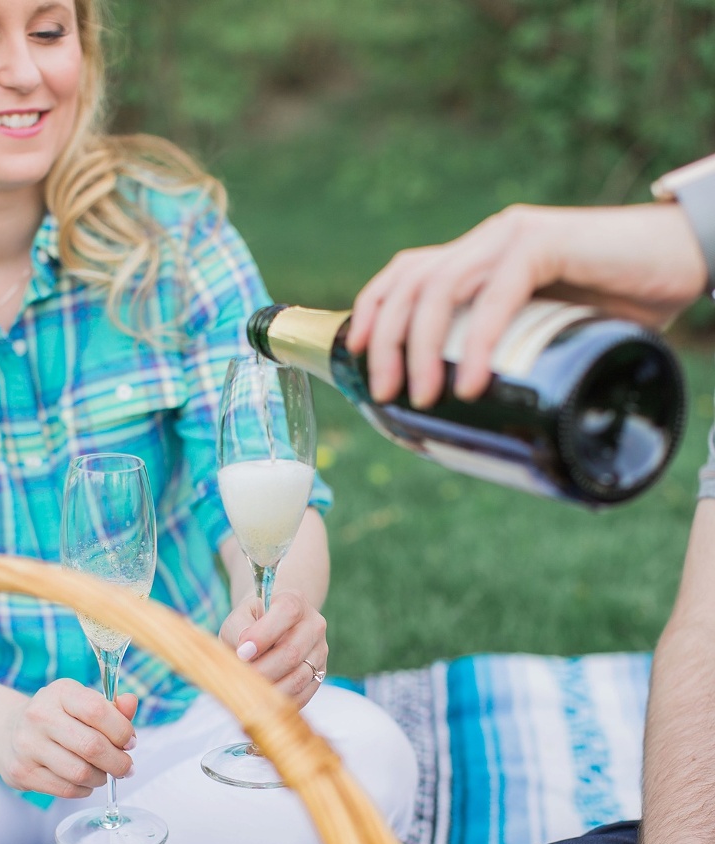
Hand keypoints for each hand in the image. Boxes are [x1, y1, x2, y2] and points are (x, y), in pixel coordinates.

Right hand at [0, 681, 137, 798]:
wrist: (7, 732)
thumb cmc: (56, 717)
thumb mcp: (81, 703)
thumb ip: (111, 707)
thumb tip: (131, 702)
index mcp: (60, 693)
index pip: (98, 711)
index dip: (122, 731)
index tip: (130, 742)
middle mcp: (40, 715)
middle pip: (92, 746)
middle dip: (118, 762)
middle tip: (126, 767)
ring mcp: (28, 745)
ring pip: (80, 772)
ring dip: (101, 778)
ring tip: (103, 773)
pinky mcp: (22, 772)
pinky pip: (66, 789)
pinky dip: (83, 789)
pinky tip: (84, 781)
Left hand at [219, 590, 327, 707]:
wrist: (271, 627)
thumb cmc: (250, 622)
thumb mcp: (239, 617)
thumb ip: (239, 629)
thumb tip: (244, 653)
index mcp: (295, 601)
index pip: (287, 612)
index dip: (263, 635)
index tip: (242, 652)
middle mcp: (314, 625)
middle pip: (293, 652)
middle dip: (263, 670)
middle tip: (241, 679)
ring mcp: (320, 651)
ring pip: (299, 677)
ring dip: (271, 689)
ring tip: (249, 691)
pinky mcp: (320, 674)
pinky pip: (303, 695)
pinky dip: (281, 701)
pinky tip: (263, 700)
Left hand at [346, 202, 706, 407]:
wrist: (686, 260)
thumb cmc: (621, 304)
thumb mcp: (554, 330)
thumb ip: (519, 352)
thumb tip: (488, 415)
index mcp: (483, 254)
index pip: (408, 271)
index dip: (373, 309)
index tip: (354, 356)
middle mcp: (490, 239)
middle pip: (412, 282)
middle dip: (385, 340)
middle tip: (385, 395)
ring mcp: (515, 237)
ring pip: (441, 287)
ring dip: (420, 346)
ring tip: (421, 398)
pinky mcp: (546, 243)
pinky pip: (497, 294)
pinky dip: (477, 341)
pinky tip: (469, 383)